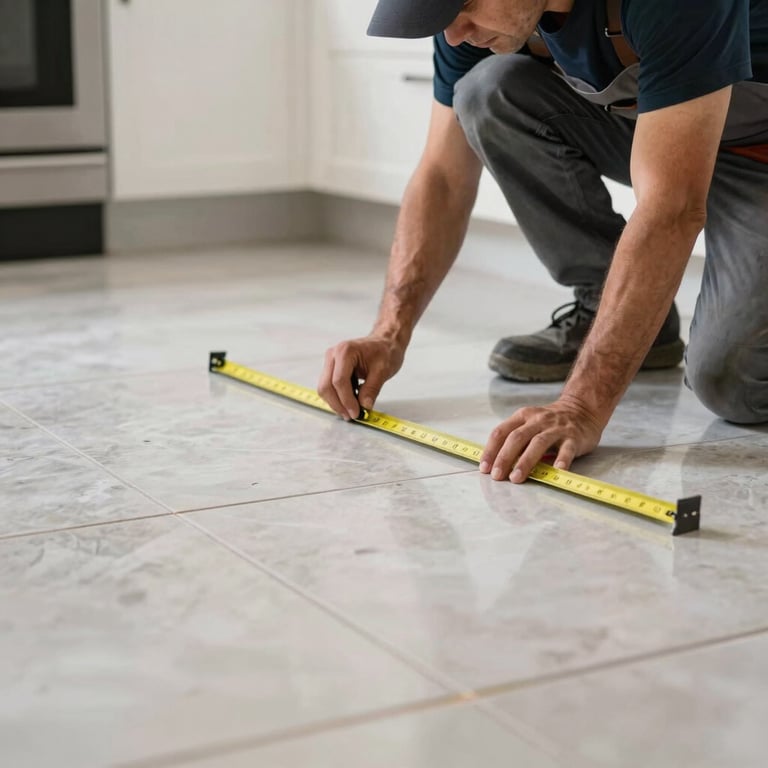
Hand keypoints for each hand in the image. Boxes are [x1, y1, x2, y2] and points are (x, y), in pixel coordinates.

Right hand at [318, 335, 405, 419]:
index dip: (346, 400)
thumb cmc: (385, 351)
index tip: (356, 413)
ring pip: (324, 388)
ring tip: (352, 411)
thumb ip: (372, 389)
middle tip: (351, 416)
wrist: (385, 342)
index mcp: (345, 351)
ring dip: (336, 403)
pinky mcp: (331, 368)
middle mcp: (333, 355)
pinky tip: (351, 402)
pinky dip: (338, 397)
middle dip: (338, 404)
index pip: (339, 381)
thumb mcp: (383, 370)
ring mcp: (330, 361)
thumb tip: (364, 407)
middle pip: (326, 386)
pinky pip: (329, 387)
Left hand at [479, 397, 604, 482]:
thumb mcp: (529, 424)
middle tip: (497, 476)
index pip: (501, 432)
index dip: (491, 450)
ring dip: (525, 461)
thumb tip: (495, 464)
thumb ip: (515, 440)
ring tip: (516, 478)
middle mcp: (537, 420)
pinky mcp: (574, 437)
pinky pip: (567, 449)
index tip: (484, 468)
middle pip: (517, 438)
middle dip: (504, 457)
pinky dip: (562, 460)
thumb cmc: (549, 424)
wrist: (582, 410)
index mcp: (522, 416)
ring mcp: (556, 428)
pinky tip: (557, 471)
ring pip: (538, 443)